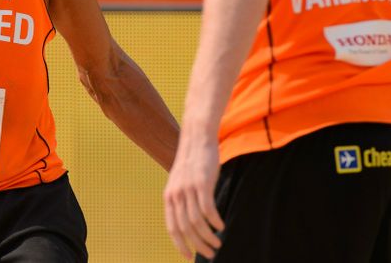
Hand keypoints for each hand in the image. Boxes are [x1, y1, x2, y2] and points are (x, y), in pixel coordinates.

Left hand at [164, 137, 224, 259]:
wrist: (196, 138)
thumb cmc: (192, 163)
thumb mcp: (180, 182)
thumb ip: (181, 200)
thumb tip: (188, 221)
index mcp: (169, 197)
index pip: (172, 228)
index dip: (180, 245)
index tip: (190, 257)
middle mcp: (176, 195)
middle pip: (186, 229)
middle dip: (198, 245)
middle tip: (210, 253)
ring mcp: (188, 189)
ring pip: (197, 222)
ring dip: (209, 237)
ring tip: (218, 243)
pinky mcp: (202, 183)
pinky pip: (208, 209)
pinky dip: (215, 221)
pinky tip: (222, 226)